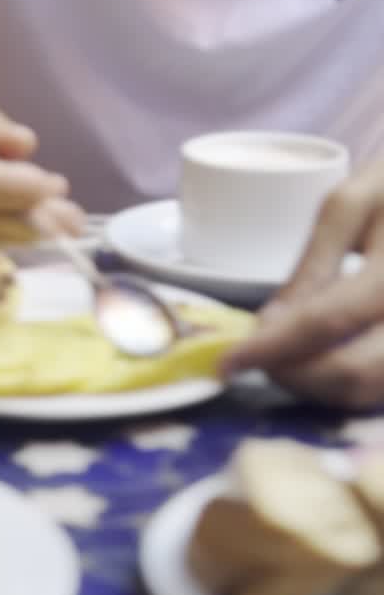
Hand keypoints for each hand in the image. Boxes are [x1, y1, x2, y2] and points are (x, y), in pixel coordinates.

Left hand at [224, 160, 383, 409]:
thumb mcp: (353, 204)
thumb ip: (314, 265)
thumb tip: (273, 324)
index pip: (325, 323)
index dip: (270, 348)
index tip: (227, 362)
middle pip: (353, 373)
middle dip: (293, 375)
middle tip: (259, 360)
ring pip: (370, 391)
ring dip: (318, 387)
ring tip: (287, 358)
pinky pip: (383, 388)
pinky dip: (347, 386)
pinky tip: (323, 360)